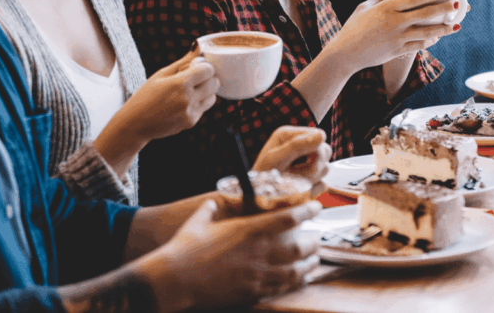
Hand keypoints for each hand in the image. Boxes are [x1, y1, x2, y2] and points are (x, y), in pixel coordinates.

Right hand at [119, 50, 219, 142]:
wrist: (136, 124)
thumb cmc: (145, 96)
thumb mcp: (161, 74)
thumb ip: (183, 62)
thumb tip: (198, 47)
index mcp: (180, 83)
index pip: (208, 70)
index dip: (204, 66)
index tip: (195, 67)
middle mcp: (188, 99)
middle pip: (215, 83)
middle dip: (207, 78)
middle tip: (194, 78)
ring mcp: (190, 112)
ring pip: (213, 97)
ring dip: (206, 92)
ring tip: (189, 91)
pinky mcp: (191, 122)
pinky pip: (204, 108)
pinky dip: (198, 103)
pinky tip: (183, 103)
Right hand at [152, 199, 321, 310]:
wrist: (176, 278)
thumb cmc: (186, 246)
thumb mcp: (200, 218)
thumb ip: (213, 208)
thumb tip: (216, 201)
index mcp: (248, 230)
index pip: (288, 217)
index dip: (306, 210)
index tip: (317, 207)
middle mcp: (258, 252)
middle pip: (298, 247)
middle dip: (313, 242)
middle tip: (317, 238)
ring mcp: (256, 274)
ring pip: (294, 271)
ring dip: (308, 265)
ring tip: (314, 261)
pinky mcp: (251, 292)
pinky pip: (279, 288)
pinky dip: (293, 284)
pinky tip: (297, 280)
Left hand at [252, 126, 331, 195]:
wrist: (256, 198)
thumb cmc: (260, 176)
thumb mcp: (274, 158)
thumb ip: (297, 145)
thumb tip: (320, 136)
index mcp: (289, 135)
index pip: (319, 135)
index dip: (316, 148)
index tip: (307, 160)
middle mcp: (299, 146)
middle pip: (326, 150)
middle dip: (315, 165)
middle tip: (298, 174)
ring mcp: (306, 163)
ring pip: (326, 168)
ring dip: (312, 178)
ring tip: (293, 182)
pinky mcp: (311, 179)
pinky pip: (323, 184)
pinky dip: (312, 189)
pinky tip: (298, 189)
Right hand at [327, 0, 459, 72]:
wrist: (346, 53)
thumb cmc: (353, 27)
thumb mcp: (364, 7)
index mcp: (387, 8)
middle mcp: (395, 22)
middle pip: (426, 14)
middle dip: (445, 9)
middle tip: (458, 4)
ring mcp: (397, 38)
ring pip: (427, 32)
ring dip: (444, 28)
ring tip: (457, 25)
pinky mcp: (398, 51)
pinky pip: (419, 45)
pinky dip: (430, 41)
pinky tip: (438, 37)